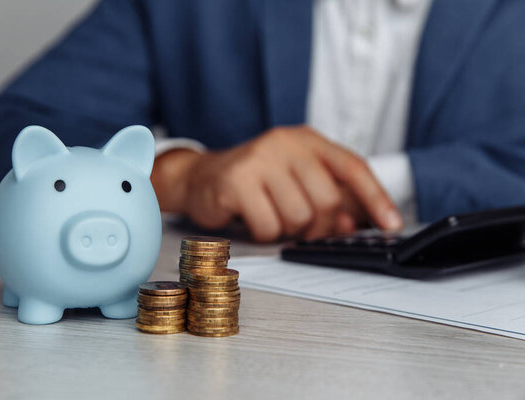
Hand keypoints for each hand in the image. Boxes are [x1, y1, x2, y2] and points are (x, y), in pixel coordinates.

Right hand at [151, 125, 401, 241]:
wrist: (200, 177)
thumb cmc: (254, 181)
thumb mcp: (294, 181)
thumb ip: (326, 198)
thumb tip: (353, 224)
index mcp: (305, 139)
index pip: (352, 166)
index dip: (376, 198)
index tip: (391, 224)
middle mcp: (284, 143)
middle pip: (327, 199)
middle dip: (318, 225)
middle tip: (301, 226)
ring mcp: (259, 159)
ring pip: (299, 217)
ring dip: (287, 229)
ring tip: (271, 215)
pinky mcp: (237, 181)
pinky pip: (269, 226)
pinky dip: (264, 233)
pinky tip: (251, 217)